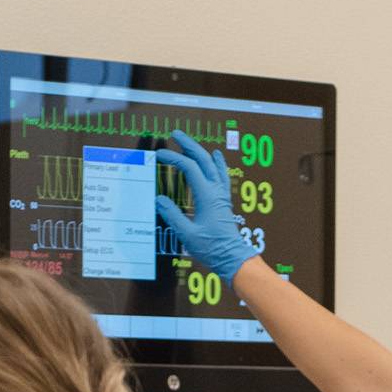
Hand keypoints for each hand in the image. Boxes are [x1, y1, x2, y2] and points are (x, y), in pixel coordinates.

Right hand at [151, 129, 257, 280]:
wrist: (232, 257)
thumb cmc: (211, 248)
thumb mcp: (187, 234)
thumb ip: (172, 216)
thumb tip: (160, 199)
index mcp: (206, 196)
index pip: (189, 168)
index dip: (174, 158)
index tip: (160, 155)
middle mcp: (216, 191)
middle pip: (203, 159)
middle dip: (188, 145)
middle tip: (176, 134)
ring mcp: (222, 195)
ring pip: (212, 165)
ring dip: (200, 151)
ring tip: (190, 143)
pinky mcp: (223, 200)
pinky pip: (221, 175)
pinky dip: (217, 163)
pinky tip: (216, 156)